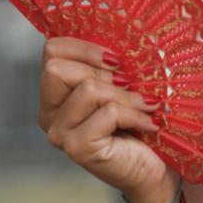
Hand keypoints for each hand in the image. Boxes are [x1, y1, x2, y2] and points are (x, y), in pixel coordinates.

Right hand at [39, 37, 179, 202]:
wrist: (153, 167)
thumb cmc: (138, 123)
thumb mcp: (122, 85)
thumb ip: (111, 64)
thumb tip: (123, 34)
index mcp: (56, 94)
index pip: (52, 50)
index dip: (86, 46)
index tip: (118, 59)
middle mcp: (49, 114)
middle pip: (60, 67)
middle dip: (106, 72)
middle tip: (132, 85)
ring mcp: (59, 133)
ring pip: (88, 88)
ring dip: (126, 95)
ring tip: (145, 106)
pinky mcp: (77, 147)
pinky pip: (108, 112)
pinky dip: (135, 114)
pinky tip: (147, 124)